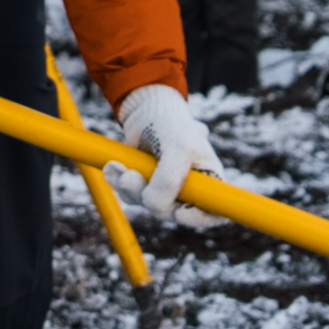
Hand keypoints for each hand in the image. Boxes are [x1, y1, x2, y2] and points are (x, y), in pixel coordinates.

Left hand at [108, 83, 219, 216]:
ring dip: (129, 188)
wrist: (145, 109)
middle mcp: (190, 189)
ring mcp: (166, 189)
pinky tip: (113, 166)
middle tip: (132, 176)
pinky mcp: (145, 185)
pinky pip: (130, 196)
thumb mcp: (178, 146)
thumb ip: (170, 179)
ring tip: (120, 166)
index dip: (200, 219)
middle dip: (148, 196)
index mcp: (209, 180)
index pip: (214, 213)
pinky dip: (118, 182)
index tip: (180, 213)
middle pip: (172, 213)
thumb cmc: (172, 123)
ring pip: (146, 205)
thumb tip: (154, 206)